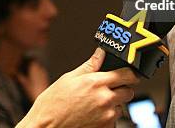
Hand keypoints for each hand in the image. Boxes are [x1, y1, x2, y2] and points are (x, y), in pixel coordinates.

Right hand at [16, 48, 139, 127]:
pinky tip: (92, 115)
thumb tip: (101, 53)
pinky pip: (114, 121)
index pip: (127, 75)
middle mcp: (104, 99)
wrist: (46, 126)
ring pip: (121, 107)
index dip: (129, 73)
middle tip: (107, 90)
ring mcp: (106, 116)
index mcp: (96, 82)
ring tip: (94, 104)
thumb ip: (90, 65)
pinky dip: (107, 118)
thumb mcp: (69, 78)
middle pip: (128, 91)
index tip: (128, 74)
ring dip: (113, 105)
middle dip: (121, 89)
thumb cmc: (53, 104)